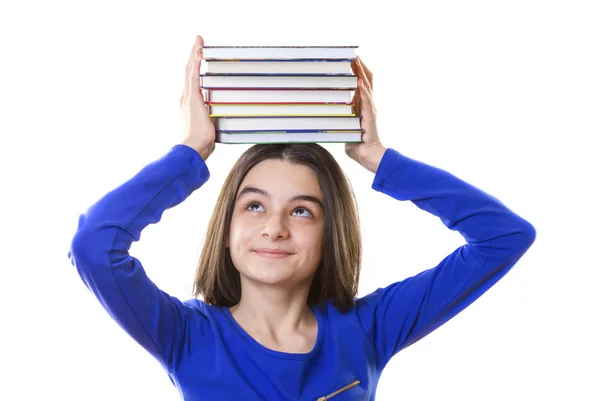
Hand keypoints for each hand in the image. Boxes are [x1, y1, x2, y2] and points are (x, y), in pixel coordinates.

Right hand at [181, 35, 215, 160]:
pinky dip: (196, 64)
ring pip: (190, 71)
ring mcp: (188, 98)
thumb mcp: (208, 128)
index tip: (198, 57)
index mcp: (188, 104)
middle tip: (198, 42)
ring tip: (198, 42)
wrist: (193, 148)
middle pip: (189, 72)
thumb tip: (219, 122)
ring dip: (194, 55)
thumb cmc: (201, 143)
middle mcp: (185, 98)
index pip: (191, 81)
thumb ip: (212, 121)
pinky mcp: (193, 99)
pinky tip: (199, 53)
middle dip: (193, 56)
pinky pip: (194, 77)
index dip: (194, 68)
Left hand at [345, 56, 385, 173]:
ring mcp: (370, 109)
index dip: (357, 71)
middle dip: (360, 67)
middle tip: (354, 55)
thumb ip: (338, 119)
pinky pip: (367, 100)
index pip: (361, 84)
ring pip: (367, 86)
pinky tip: (359, 82)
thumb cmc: (355, 144)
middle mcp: (368, 105)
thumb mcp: (344, 127)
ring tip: (357, 62)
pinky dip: (363, 91)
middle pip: (366, 80)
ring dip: (362, 73)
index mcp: (362, 106)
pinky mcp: (370, 116)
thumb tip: (324, 116)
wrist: (367, 155)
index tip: (351, 60)